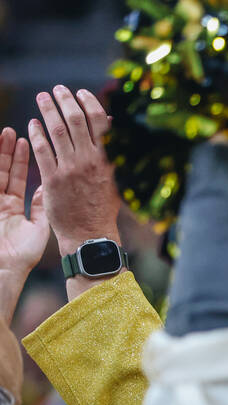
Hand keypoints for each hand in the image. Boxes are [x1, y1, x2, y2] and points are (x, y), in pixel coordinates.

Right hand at [0, 128, 49, 276]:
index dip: (19, 160)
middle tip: (12, 131)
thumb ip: (39, 207)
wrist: (3, 273)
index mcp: (11, 208)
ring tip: (4, 135)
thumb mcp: (35, 229)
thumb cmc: (21, 257)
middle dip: (6, 151)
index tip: (25, 141)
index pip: (15, 178)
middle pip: (2, 171)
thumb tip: (45, 188)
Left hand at [28, 85, 120, 255]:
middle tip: (57, 89)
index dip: (88, 102)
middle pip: (76, 121)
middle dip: (65, 100)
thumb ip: (112, 152)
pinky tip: (32, 124)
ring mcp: (70, 169)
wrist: (91, 234)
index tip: (80, 92)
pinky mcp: (52, 180)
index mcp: (107, 159)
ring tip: (42, 98)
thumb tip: (111, 125)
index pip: (99, 121)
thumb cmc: (103, 207)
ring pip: (57, 131)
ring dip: (48, 110)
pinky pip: (42, 151)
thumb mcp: (115, 178)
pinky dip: (36, 134)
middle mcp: (89, 160)